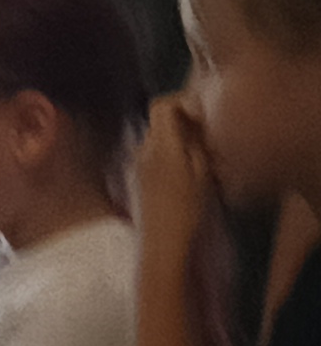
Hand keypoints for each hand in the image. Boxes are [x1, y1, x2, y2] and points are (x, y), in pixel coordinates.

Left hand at [139, 96, 216, 247]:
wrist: (160, 243)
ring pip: (159, 139)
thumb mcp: (202, 173)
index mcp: (160, 145)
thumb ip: (196, 144)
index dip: (182, 102)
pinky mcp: (136, 178)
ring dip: (179, 141)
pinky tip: (187, 174)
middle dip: (185, 123)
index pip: (161, 105)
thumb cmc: (186, 210)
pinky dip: (171, 156)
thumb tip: (195, 125)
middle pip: (160, 121)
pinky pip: (154, 155)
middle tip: (209, 139)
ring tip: (203, 160)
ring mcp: (136, 164)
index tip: (201, 115)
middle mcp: (143, 150)